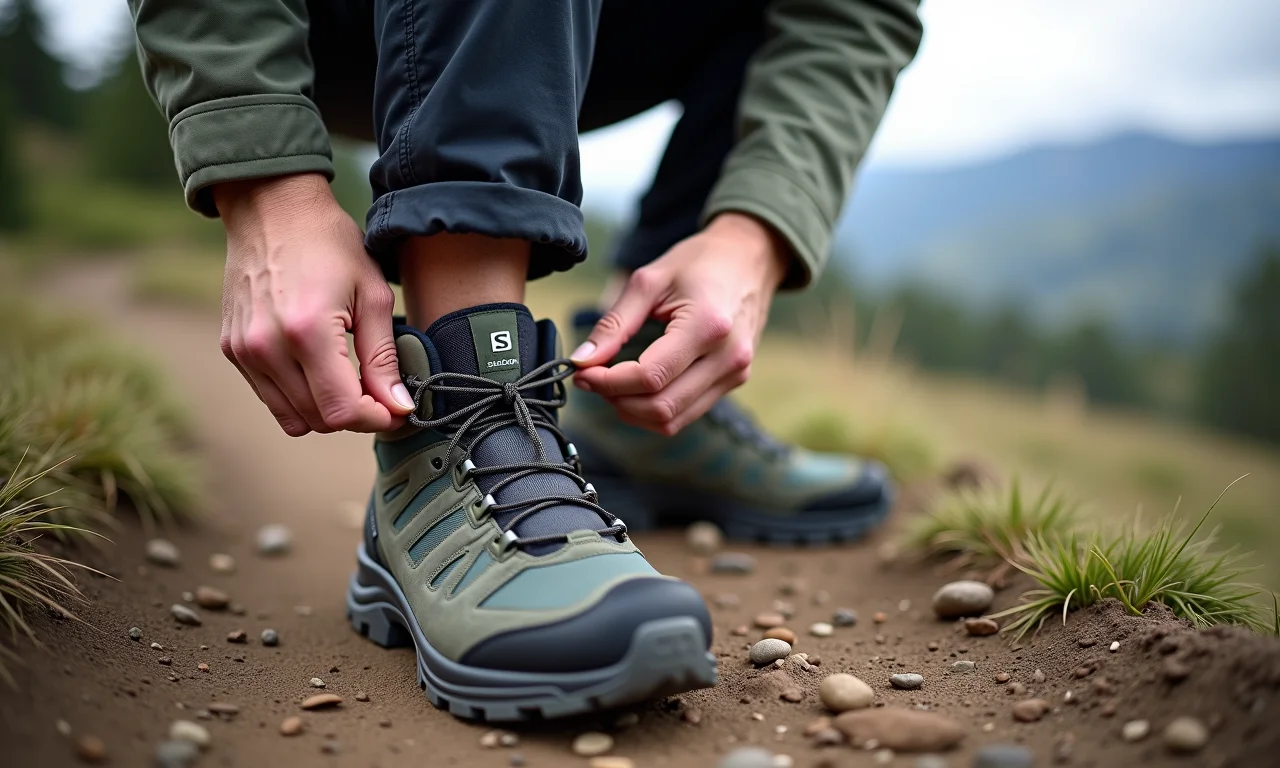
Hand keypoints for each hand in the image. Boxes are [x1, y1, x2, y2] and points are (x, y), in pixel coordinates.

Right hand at [215, 173, 413, 435]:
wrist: (270, 208)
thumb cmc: (329, 243)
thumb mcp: (371, 295)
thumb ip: (384, 358)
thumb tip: (400, 408)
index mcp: (306, 332)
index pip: (342, 410)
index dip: (375, 418)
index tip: (394, 408)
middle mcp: (266, 347)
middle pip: (318, 419)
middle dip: (355, 415)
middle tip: (378, 393)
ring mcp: (243, 351)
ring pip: (293, 417)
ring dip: (327, 410)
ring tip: (349, 380)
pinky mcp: (232, 350)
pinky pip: (271, 398)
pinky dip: (299, 396)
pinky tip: (317, 368)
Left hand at [571, 212, 789, 434]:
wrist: (749, 257)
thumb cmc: (699, 263)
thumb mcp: (649, 281)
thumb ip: (614, 323)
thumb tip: (583, 360)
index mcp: (708, 325)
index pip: (650, 376)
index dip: (608, 382)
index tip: (582, 371)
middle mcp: (728, 357)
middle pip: (661, 407)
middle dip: (616, 399)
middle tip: (592, 378)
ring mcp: (735, 373)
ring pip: (673, 420)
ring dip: (633, 410)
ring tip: (612, 384)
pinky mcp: (734, 381)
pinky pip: (686, 413)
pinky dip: (654, 408)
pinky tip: (637, 386)